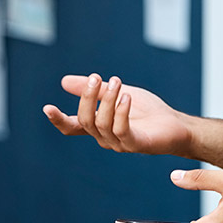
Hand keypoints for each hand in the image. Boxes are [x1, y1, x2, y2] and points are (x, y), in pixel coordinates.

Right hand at [43, 74, 192, 155]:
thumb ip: (94, 89)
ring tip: (117, 82)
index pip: (72, 127)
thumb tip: (64, 81)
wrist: (175, 123)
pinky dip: (121, 111)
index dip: (58, 120)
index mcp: (98, 126)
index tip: (47, 107)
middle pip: (85, 120)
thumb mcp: (117, 92)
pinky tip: (126, 97)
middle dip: (88, 97)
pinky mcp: (135, 144)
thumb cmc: (147, 111)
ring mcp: (118, 144)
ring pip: (101, 124)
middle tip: (96, 77)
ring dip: (107, 100)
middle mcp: (104, 138)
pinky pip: (121, 129)